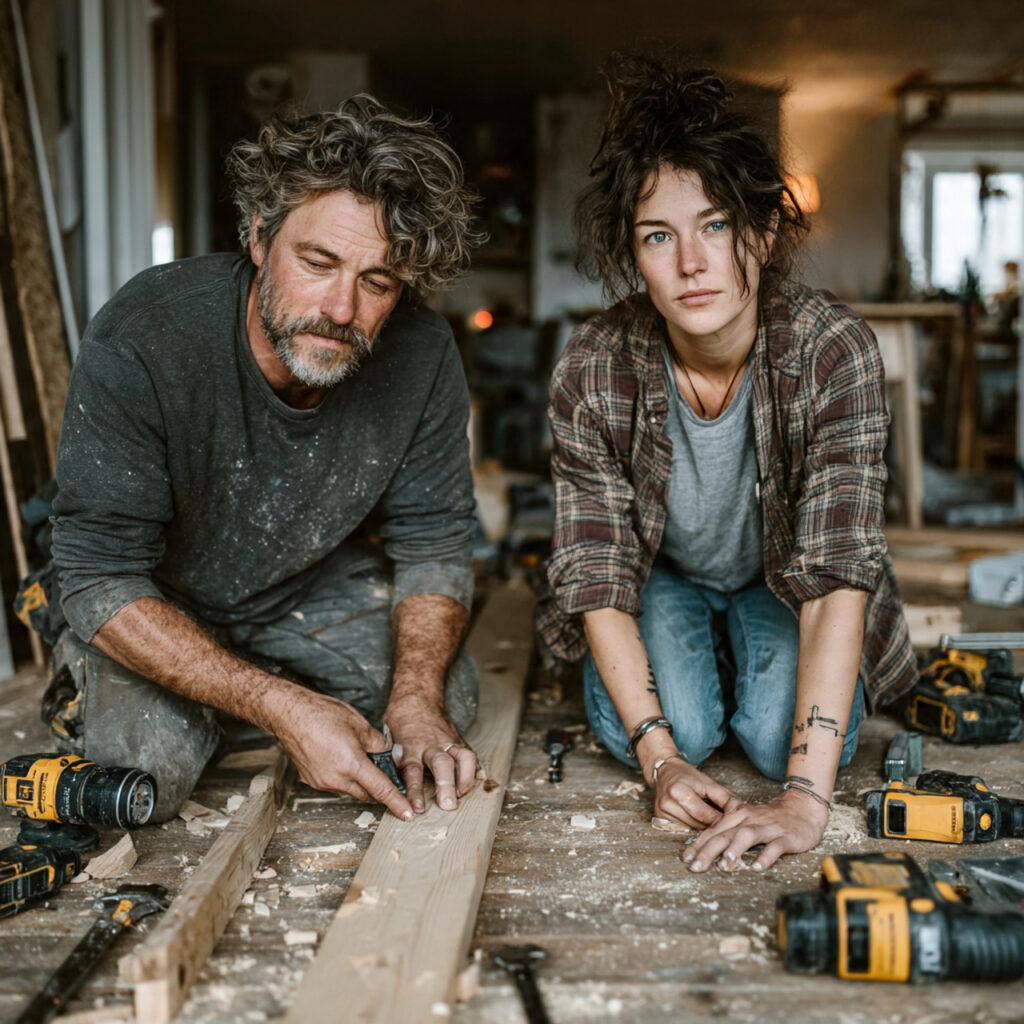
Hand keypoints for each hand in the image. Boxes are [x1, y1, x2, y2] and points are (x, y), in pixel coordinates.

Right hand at [272, 686, 413, 821]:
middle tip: (387, 774)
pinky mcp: (312, 780)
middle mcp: (335, 779)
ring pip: (351, 790)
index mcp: (351, 764)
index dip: (397, 802)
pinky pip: (336, 785)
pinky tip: (344, 760)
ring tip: (361, 759)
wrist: (289, 714)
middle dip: (379, 788)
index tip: (407, 814)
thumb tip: (389, 755)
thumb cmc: (323, 714)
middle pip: (366, 794)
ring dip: (361, 782)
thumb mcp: (359, 724)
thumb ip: (378, 743)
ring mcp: (321, 782)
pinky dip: (346, 777)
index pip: (381, 789)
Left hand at [385, 697, 477, 813]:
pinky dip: (473, 771)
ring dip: (465, 779)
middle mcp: (430, 745)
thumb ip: (391, 763)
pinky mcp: (458, 741)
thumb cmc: (401, 721)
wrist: (417, 698)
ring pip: (461, 758)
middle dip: (446, 785)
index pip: (412, 771)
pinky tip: (473, 784)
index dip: (414, 791)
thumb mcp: (389, 740)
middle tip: (448, 804)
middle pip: (441, 765)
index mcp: (410, 747)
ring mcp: (447, 742)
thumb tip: (383, 787)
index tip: (416, 808)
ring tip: (463, 795)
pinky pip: (469, 755)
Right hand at [652, 757, 740, 829]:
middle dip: (713, 827)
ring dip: (703, 830)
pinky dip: (692, 829)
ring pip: (690, 831)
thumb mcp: (708, 782)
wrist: (665, 772)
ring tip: (713, 826)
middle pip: (697, 825)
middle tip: (726, 828)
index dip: (720, 820)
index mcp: (678, 791)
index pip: (704, 814)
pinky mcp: (660, 820)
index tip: (733, 824)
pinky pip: (682, 831)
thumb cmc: (687, 776)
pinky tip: (699, 825)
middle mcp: (667, 804)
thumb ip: (724, 798)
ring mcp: (662, 814)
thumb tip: (741, 813)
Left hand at [681, 787, 828, 872]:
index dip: (697, 845)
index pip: (713, 831)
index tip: (684, 860)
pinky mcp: (785, 837)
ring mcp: (767, 828)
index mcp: (736, 815)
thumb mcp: (745, 821)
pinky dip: (766, 857)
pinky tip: (758, 867)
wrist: (802, 809)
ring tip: (724, 866)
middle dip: (708, 851)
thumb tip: (704, 849)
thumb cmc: (770, 819)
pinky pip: (774, 847)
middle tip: (695, 867)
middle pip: (724, 834)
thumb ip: (728, 832)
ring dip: (734, 850)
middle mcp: (749, 819)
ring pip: (747, 836)